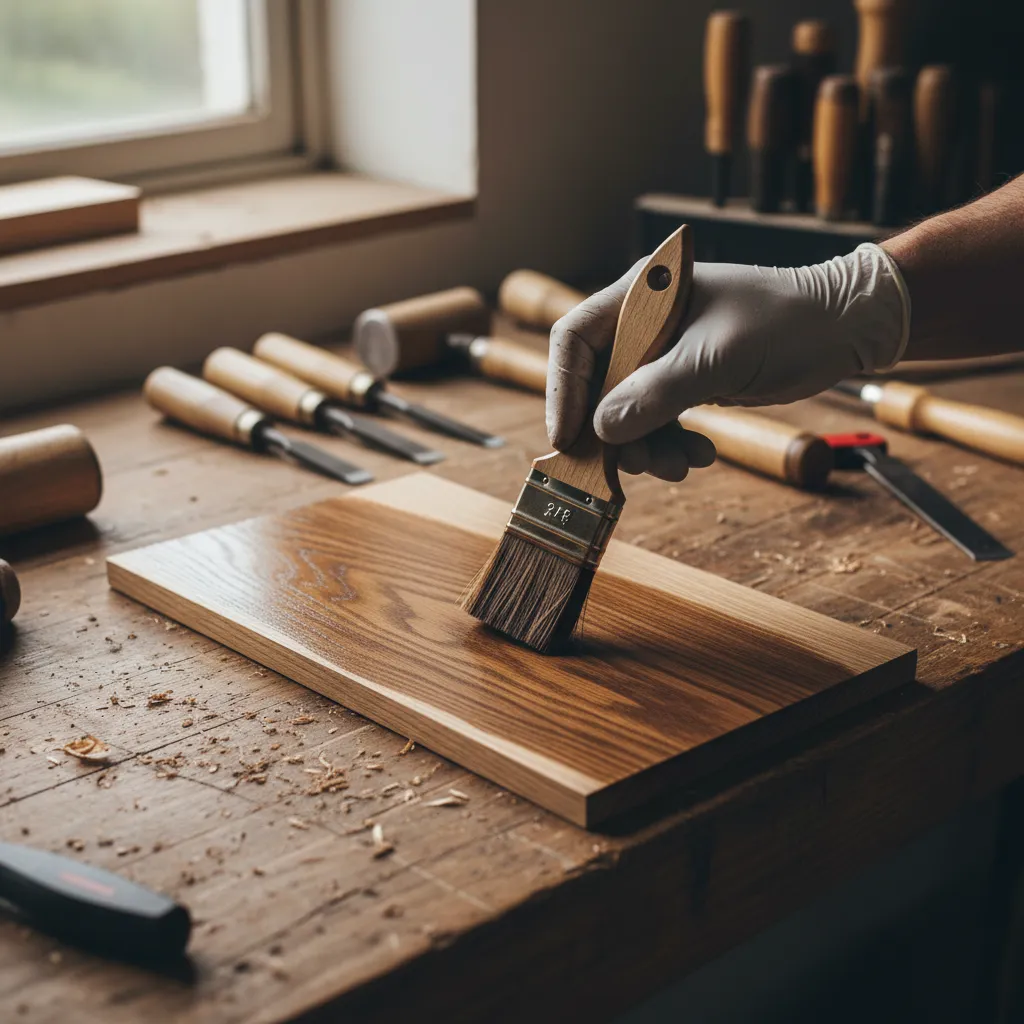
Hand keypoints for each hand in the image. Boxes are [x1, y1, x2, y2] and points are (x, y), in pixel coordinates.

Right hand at [546, 244, 908, 480]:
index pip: (575, 339)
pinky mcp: (685, 379)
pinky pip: (657, 419)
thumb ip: (657, 392)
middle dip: (612, 430)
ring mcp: (664, 353)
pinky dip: (670, 442)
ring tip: (679, 465)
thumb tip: (602, 429)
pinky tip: (699, 454)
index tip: (567, 437)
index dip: (563, 390)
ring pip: (626, 410)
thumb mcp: (719, 358)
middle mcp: (646, 323)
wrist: (845, 329)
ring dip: (646, 445)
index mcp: (644, 297)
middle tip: (633, 465)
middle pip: (596, 383)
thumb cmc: (789, 323)